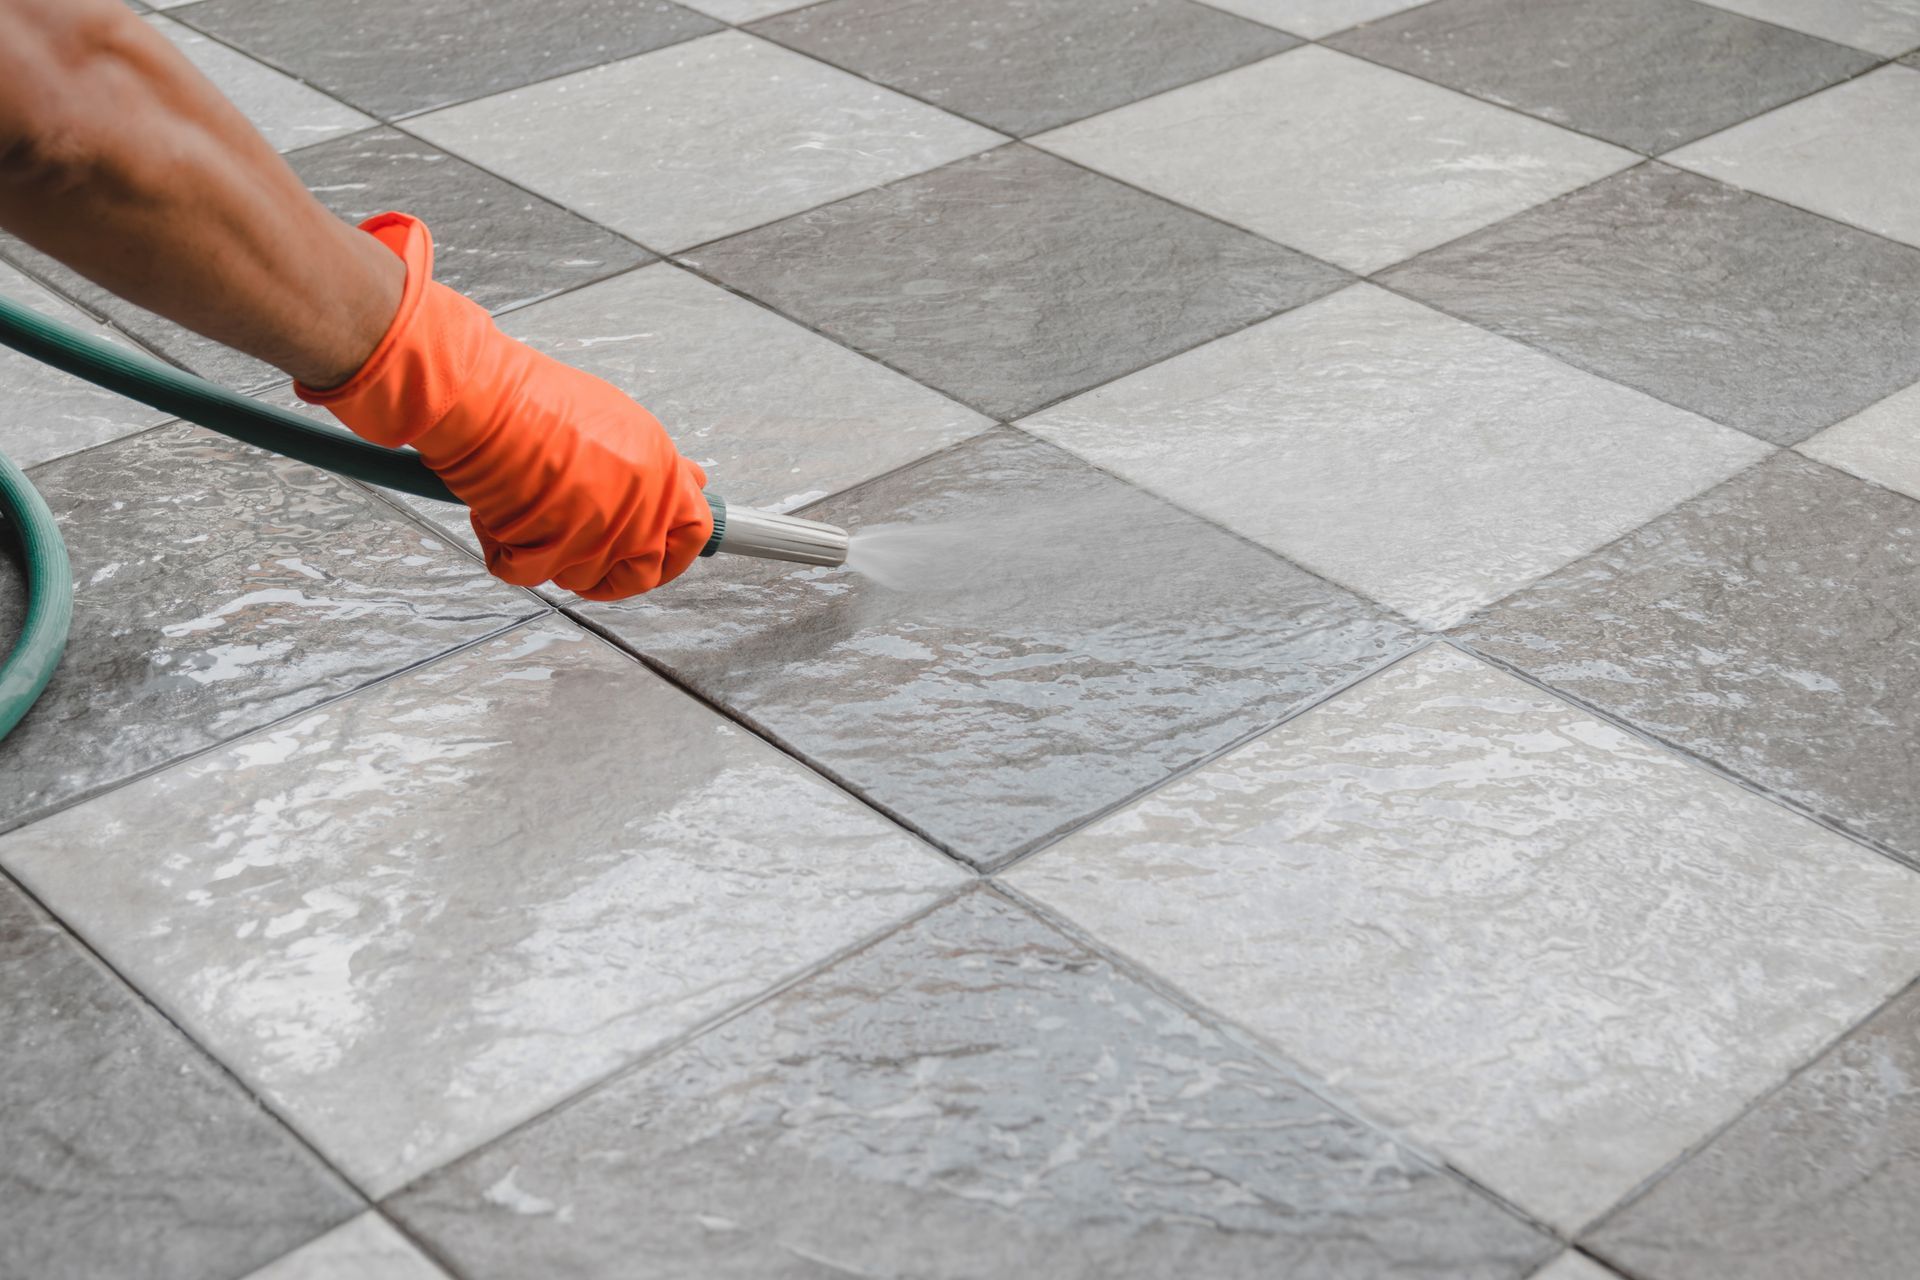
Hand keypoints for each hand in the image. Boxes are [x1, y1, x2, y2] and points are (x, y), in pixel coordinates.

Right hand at [298, 213, 711, 599]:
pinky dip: (505, 551)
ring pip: (581, 577)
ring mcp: (597, 534)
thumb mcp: (619, 423)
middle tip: (576, 547)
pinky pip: (527, 573)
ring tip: (528, 507)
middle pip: (640, 573)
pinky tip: (496, 513)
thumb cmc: (538, 399)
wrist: (484, 396)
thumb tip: (695, 483)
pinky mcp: (550, 550)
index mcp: (660, 473)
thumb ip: (658, 465)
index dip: (677, 552)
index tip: (657, 556)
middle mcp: (638, 509)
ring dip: (551, 554)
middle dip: (609, 570)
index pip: (694, 533)